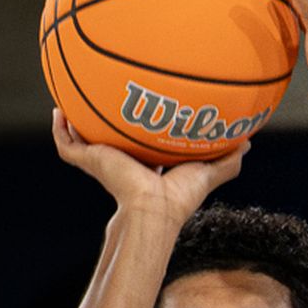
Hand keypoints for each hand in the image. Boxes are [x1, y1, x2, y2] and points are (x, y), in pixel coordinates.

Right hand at [50, 110, 247, 223]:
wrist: (154, 210)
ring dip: (74, 122)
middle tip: (101, 98)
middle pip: (108, 141)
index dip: (138, 130)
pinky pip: (67, 145)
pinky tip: (58, 111)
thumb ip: (227, 160)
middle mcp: (122, 162)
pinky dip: (60, 130)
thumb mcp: (208, 172)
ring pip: (82, 140)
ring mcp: (103, 163)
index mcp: (146, 165)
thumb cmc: (180, 198)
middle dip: (102, 122)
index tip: (139, 111)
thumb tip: (249, 142)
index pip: (139, 146)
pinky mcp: (91, 163)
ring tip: (68, 100)